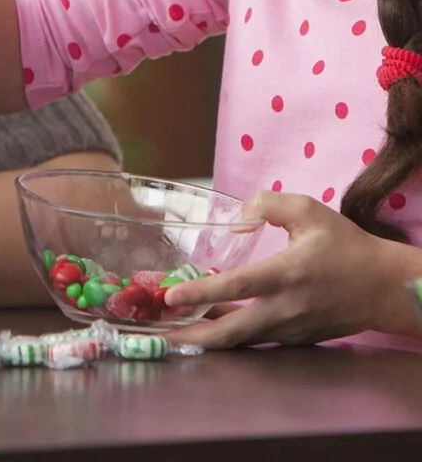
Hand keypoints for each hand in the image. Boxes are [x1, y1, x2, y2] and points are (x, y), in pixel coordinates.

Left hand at [163, 191, 406, 347]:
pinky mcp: (296, 339)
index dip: (200, 293)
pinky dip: (231, 336)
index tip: (170, 296)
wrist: (386, 288)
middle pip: (232, 331)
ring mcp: (291, 329)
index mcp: (286, 274)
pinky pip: (257, 340)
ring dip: (207, 338)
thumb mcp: (309, 210)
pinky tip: (209, 327)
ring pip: (242, 339)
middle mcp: (285, 308)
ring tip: (174, 331)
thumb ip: (269, 204)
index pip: (235, 286)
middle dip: (193, 335)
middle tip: (159, 333)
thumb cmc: (346, 246)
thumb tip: (238, 214)